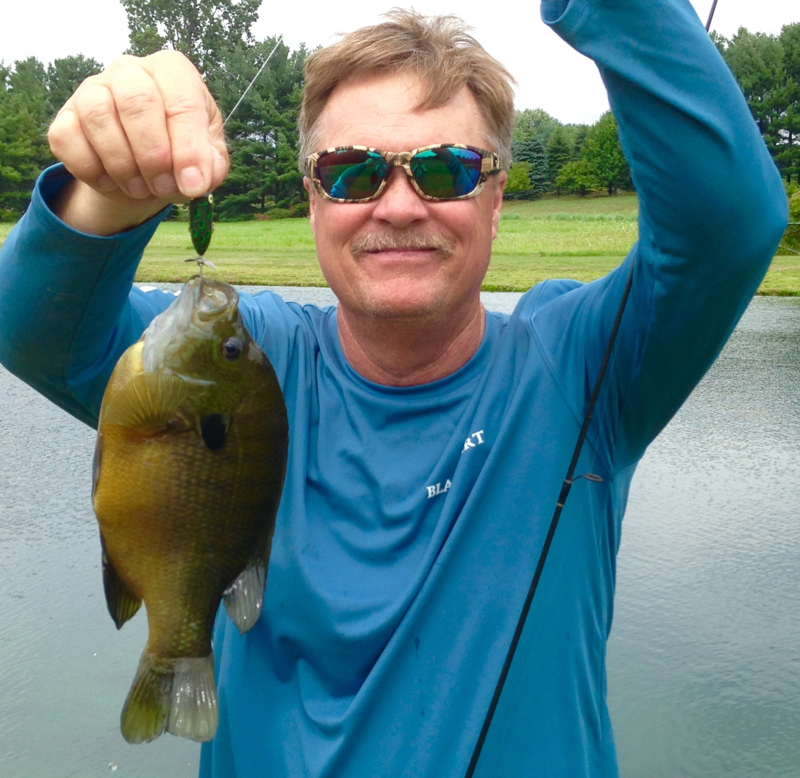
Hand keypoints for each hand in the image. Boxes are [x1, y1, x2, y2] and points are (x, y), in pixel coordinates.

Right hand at [48, 51, 228, 233]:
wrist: (145, 168)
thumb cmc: (182, 152)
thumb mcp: (209, 159)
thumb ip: (210, 166)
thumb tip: (195, 181)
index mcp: (173, 71)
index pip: (182, 102)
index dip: (188, 150)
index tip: (192, 186)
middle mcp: (131, 70)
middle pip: (137, 102)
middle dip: (154, 157)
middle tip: (164, 188)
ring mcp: (93, 88)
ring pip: (98, 117)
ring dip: (123, 166)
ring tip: (141, 188)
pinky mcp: (66, 115)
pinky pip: (66, 138)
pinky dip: (90, 170)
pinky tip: (111, 182)